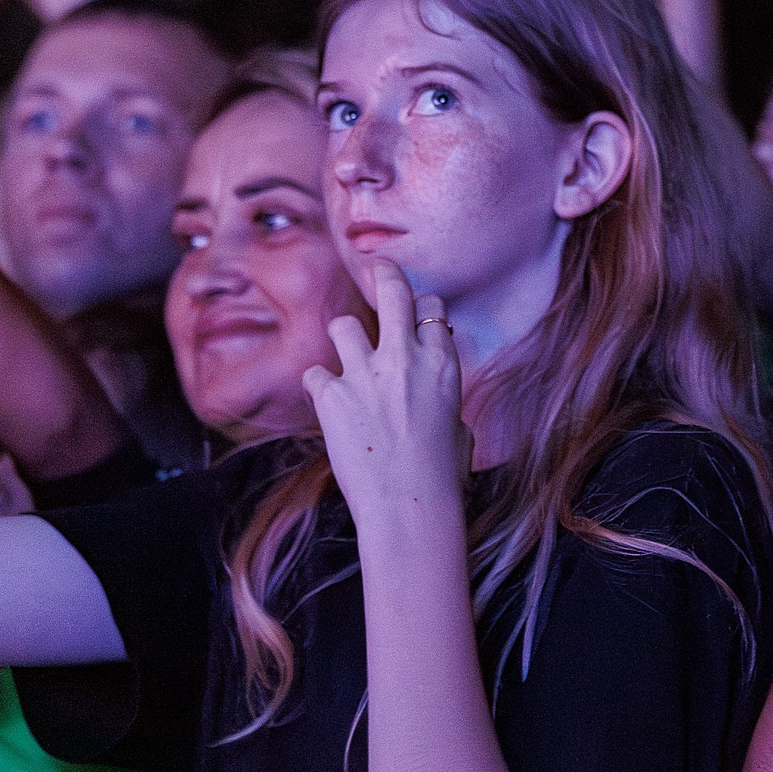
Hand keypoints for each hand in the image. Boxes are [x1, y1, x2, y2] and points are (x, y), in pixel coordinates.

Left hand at [303, 260, 469, 527]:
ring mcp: (364, 374)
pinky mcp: (331, 396)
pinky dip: (320, 387)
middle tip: (376, 267)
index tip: (415, 315)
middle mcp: (404, 358)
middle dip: (383, 275)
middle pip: (392, 290)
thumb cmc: (443, 471)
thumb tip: (428, 389)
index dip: (421, 308)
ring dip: (344, 340)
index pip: (431, 306)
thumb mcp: (457, 421)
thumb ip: (438, 391)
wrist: (408, 503)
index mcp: (442, 362)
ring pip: (343, 325)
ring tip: (348, 359)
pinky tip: (328, 403)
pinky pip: (315, 374)